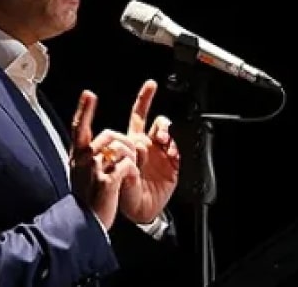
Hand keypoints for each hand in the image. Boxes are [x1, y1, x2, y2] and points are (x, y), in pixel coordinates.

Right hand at [69, 90, 138, 229]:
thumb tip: (104, 141)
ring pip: (121, 148)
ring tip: (126, 174)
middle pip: (111, 134)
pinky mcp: (107, 180)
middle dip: (126, 144)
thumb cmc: (88, 199)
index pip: (79, 126)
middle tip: (128, 160)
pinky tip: (126, 180)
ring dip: (131, 158)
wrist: (86, 225)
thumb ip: (89, 154)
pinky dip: (132, 170)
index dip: (84, 109)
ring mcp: (95, 169)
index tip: (88, 94)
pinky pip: (127, 164)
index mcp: (79, 155)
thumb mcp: (82, 173)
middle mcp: (84, 159)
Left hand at [119, 79, 179, 223]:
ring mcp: (160, 151)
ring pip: (163, 128)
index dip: (140, 101)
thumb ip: (124, 174)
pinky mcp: (173, 162)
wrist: (144, 211)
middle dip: (148, 97)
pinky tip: (170, 152)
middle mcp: (146, 143)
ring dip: (162, 129)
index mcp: (132, 144)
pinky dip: (175, 147)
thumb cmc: (128, 196)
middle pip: (149, 116)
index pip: (135, 117)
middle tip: (150, 86)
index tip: (143, 87)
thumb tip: (129, 164)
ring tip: (161, 139)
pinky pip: (177, 147)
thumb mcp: (120, 185)